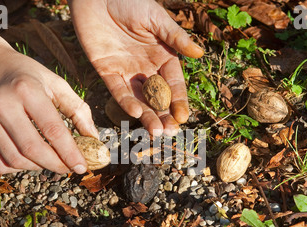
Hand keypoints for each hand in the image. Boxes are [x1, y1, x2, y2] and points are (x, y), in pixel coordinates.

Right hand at [0, 28, 98, 174]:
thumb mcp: (55, 83)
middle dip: (55, 165)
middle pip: (32, 149)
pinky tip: (29, 160)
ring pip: (15, 160)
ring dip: (38, 168)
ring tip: (50, 161)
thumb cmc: (26, 75)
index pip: (53, 130)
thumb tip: (93, 138)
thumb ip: (77, 109)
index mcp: (27, 90)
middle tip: (68, 168)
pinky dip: (17, 169)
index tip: (82, 167)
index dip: (70, 153)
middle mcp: (3, 105)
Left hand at [69, 0, 203, 135]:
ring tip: (156, 131)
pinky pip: (117, 90)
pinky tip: (136, 112)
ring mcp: (126, 71)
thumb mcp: (157, 18)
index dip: (178, 101)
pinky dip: (126, 102)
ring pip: (139, 99)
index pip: (173, 84)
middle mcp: (146, 68)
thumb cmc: (130, 0)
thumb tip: (200, 53)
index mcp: (163, 56)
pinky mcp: (106, 71)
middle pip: (157, 97)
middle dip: (164, 115)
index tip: (183, 117)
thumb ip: (176, 38)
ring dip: (147, 115)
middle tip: (170, 132)